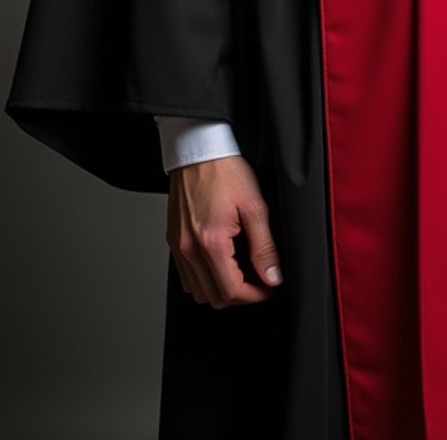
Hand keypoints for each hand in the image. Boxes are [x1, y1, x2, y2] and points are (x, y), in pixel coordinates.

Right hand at [166, 154, 282, 308]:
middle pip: (214, 298)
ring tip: (240, 272)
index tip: (269, 286)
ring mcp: (178, 246)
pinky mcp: (173, 241)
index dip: (255, 295)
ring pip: (198, 292)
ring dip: (221, 289)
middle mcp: (189, 249)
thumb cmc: (225, 170)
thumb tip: (272, 277)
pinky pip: (186, 277)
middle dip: (241, 295)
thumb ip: (264, 246)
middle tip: (259, 279)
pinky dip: (204, 279)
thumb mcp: (254, 205)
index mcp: (211, 242)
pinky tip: (220, 263)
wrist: (199, 149)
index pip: (232, 292)